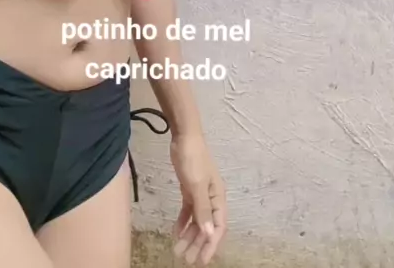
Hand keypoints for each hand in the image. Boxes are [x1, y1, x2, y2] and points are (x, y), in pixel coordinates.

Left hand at [170, 133, 226, 264]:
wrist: (184, 137)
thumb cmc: (193, 159)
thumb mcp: (197, 185)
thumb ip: (202, 209)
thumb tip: (209, 233)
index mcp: (218, 197)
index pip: (218, 226)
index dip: (211, 244)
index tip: (201, 259)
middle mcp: (211, 198)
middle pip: (206, 226)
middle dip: (198, 243)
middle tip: (186, 259)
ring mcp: (200, 194)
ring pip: (196, 220)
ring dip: (189, 235)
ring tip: (178, 250)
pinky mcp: (189, 189)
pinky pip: (188, 210)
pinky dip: (183, 222)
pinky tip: (175, 232)